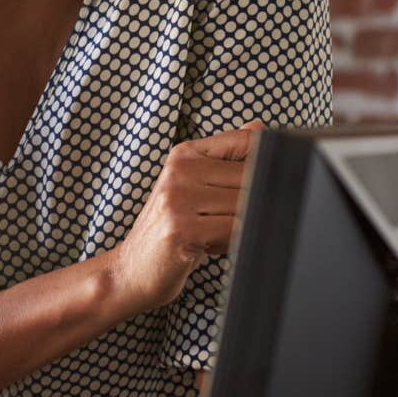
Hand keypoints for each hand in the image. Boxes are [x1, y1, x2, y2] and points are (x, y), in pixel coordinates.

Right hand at [111, 122, 263, 311]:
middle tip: (226, 220)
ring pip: (246, 204)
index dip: (265, 165)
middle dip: (252, 203)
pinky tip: (210, 246)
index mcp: (184, 154)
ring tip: (215, 234)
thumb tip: (260, 128)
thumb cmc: (170, 230)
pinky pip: (235, 230)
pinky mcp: (182, 228)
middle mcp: (179, 171)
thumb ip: (226, 159)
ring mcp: (178, 198)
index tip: (254, 188)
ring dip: (242, 226)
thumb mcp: (194, 188)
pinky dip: (233, 241)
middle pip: (253, 176)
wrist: (132, 269)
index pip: (246, 142)